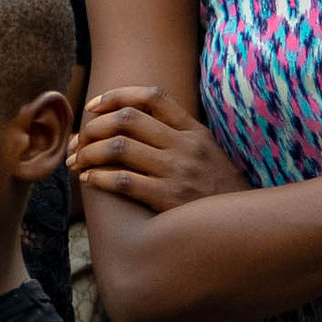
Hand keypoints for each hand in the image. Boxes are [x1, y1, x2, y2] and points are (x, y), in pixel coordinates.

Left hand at [70, 86, 250, 212]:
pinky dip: (99, 178)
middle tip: (77, 141)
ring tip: (77, 161)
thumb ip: (176, 133)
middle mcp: (185, 145)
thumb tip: (129, 120)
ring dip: (88, 153)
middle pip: (127, 119)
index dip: (117, 95)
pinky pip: (123, 181)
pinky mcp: (169, 198)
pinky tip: (88, 181)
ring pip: (118, 148)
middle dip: (93, 127)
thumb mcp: (206, 151)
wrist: (244, 225)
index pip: (153, 96)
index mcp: (193, 130)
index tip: (93, 106)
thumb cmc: (217, 189)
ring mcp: (178, 171)